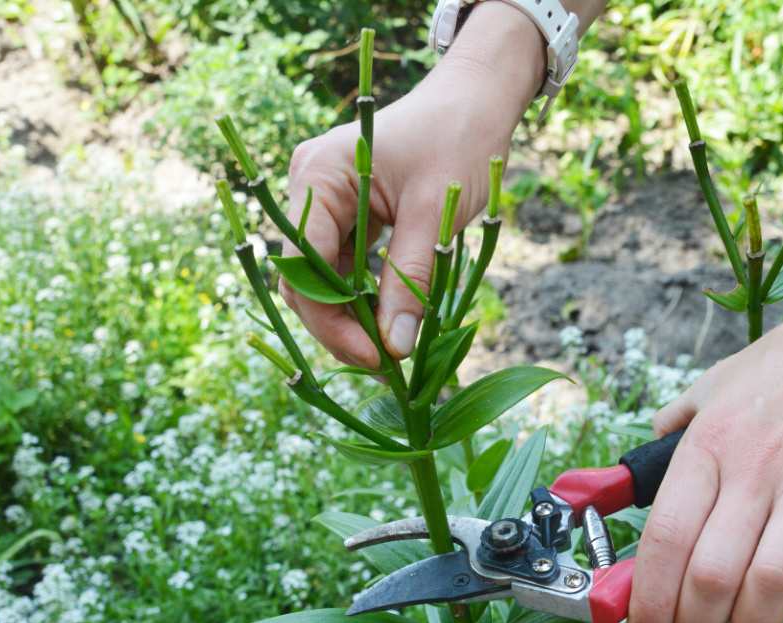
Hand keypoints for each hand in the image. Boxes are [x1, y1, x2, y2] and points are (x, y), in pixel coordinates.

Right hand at [282, 4, 544, 367]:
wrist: (478, 99)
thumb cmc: (459, 140)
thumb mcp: (437, 215)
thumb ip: (410, 279)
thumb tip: (395, 345)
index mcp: (318, 176)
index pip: (303, 266)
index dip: (331, 320)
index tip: (376, 356)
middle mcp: (310, 187)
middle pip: (306, 277)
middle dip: (340, 325)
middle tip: (386, 363)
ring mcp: (326, 201)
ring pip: (324, 276)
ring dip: (353, 315)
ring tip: (392, 349)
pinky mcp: (347, 212)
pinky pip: (344, 265)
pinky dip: (364, 295)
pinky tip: (391, 320)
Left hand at [626, 296, 782, 622]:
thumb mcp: (715, 382)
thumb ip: (675, 424)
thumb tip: (643, 461)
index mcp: (710, 444)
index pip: (664, 536)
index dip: (647, 595)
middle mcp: (755, 468)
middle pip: (711, 574)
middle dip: (695, 620)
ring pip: (773, 583)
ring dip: (755, 622)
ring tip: (749, 620)